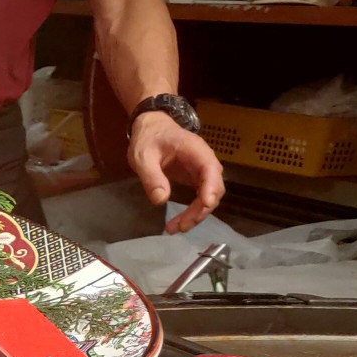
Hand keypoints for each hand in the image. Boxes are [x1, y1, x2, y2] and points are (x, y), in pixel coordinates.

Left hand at [129, 112, 224, 231]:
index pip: (210, 170)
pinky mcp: (196, 178)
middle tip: (181, 226)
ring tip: (177, 228)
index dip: (211, 188)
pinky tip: (181, 221)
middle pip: (214, 188)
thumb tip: (160, 200)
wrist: (152, 128)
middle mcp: (204, 160)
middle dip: (201, 209)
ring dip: (198, 213)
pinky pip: (201, 196)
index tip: (205, 204)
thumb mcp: (142, 156)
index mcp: (195, 150)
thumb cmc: (148, 138)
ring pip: (210, 195)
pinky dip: (194, 210)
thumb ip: (151, 176)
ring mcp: (202, 170)